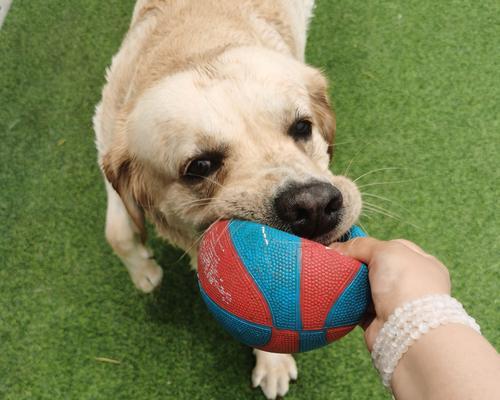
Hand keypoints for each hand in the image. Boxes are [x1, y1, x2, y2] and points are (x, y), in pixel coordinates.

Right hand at [331, 238, 450, 349]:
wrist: (406, 330)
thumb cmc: (405, 283)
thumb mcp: (385, 249)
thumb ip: (361, 245)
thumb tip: (338, 248)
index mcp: (422, 263)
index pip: (394, 247)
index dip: (371, 245)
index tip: (349, 247)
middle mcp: (412, 284)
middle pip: (377, 268)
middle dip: (358, 265)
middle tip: (338, 262)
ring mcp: (397, 304)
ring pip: (367, 288)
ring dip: (351, 285)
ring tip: (334, 277)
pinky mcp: (380, 322)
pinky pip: (358, 308)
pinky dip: (347, 304)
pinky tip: (335, 296)